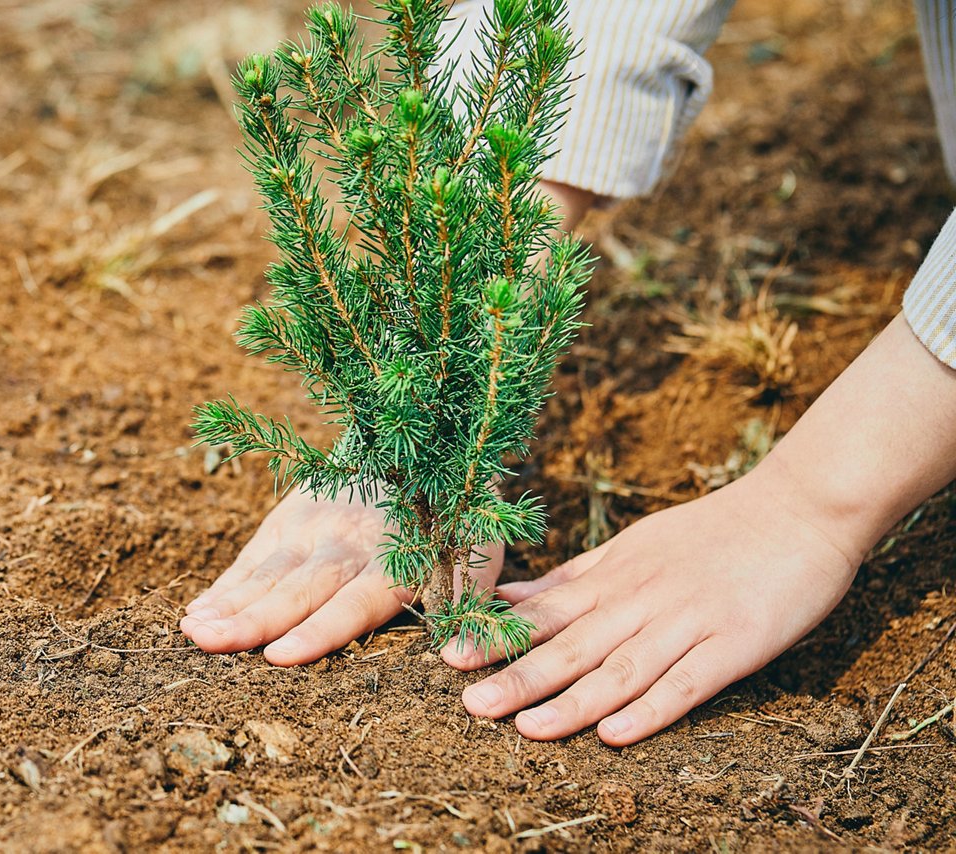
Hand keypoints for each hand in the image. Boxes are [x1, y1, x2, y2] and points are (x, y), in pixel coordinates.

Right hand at [181, 487, 503, 664]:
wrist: (417, 437)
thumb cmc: (454, 515)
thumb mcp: (478, 553)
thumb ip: (470, 604)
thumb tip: (459, 660)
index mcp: (394, 562)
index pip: (353, 603)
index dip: (318, 631)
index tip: (281, 657)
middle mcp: (347, 544)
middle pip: (297, 589)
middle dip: (253, 619)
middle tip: (210, 644)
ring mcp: (313, 527)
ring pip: (267, 572)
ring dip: (229, 603)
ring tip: (193, 630)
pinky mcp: (289, 517)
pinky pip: (253, 556)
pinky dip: (225, 584)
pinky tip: (197, 611)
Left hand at [441, 461, 862, 745]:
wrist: (801, 508)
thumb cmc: (711, 531)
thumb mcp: (633, 545)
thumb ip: (573, 577)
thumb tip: (508, 595)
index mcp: (615, 576)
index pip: (546, 611)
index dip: (498, 637)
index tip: (451, 657)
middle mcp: (643, 599)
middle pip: (573, 645)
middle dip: (519, 676)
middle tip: (471, 704)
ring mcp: (688, 621)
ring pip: (621, 668)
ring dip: (572, 701)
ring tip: (526, 728)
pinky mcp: (736, 643)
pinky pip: (688, 683)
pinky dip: (651, 709)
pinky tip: (616, 733)